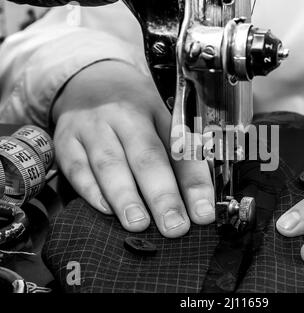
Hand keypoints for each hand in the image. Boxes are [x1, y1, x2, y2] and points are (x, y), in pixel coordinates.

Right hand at [53, 61, 214, 236]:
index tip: (204, 213)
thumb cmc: (133, 111)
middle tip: (174, 226)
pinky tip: (105, 209)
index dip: (195, 184)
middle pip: (147, 156)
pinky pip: (77, 168)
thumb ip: (178, 159)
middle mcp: (127, 117)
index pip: (182, 150)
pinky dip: (91, 191)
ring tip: (139, 224)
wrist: (90, 82)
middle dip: (162, 195)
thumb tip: (198, 203)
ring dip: (126, 197)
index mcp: (159, 113)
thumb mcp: (161, 122)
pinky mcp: (66, 140)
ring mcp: (94, 127)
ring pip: (110, 164)